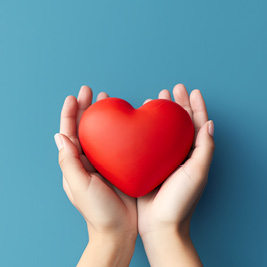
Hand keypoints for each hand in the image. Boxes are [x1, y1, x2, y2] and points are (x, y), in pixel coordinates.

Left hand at [54, 86, 136, 266]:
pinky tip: (126, 121)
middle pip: (85, 128)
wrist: (119, 229)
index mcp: (76, 163)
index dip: (70, 114)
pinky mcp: (120, 164)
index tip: (74, 97)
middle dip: (86, 108)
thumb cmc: (98, 212)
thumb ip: (68, 161)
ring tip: (107, 100)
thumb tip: (59, 136)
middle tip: (91, 91)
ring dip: (103, 116)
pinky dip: (120, 130)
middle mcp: (88, 159)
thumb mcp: (79, 186)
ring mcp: (105, 161)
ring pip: (102, 133)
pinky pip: (119, 142)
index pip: (69, 133)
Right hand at [138, 84, 214, 266]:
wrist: (159, 223)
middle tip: (171, 90)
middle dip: (176, 105)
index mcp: (193, 154)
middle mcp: (179, 153)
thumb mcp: (197, 173)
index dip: (196, 106)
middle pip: (179, 123)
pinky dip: (146, 128)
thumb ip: (204, 148)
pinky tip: (141, 121)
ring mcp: (163, 157)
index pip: (197, 124)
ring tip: (155, 99)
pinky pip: (148, 141)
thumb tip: (209, 123)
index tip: (191, 91)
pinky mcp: (148, 162)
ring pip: (163, 129)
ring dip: (161, 114)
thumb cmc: (180, 201)